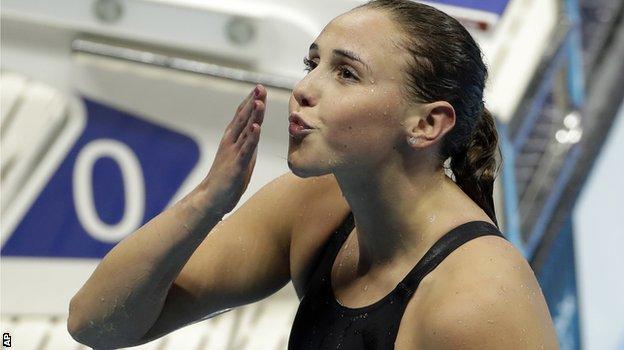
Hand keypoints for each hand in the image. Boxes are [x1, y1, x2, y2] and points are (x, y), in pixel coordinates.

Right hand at [201, 84, 265, 213]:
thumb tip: (256, 130)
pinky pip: (246, 148)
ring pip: (245, 129)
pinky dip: (252, 137)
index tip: (260, 88)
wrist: (211, 198)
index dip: (251, 101)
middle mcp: (231, 142)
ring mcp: (234, 152)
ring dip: (253, 115)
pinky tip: (256, 126)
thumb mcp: (241, 156)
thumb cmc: (226, 179)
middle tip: (260, 87)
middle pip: (244, 117)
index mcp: (232, 139)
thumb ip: (248, 142)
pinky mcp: (237, 164)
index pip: (243, 116)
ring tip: (259, 101)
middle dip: (253, 101)